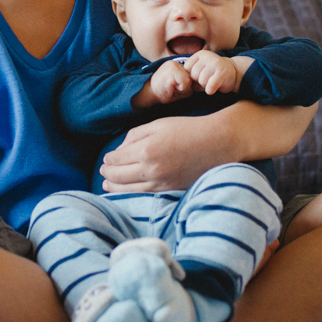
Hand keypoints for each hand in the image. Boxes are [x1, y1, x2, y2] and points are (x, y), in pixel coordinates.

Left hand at [101, 115, 229, 192]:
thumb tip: (119, 151)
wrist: (218, 144)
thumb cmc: (188, 129)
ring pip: (127, 190)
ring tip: (107, 184)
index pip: (116, 159)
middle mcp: (151, 169)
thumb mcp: (158, 124)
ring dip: (114, 187)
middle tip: (103, 171)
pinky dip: (130, 194)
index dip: (108, 159)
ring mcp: (161, 183)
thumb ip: (134, 136)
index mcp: (146, 149)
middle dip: (107, 173)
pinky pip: (143, 196)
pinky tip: (125, 192)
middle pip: (117, 176)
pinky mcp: (170, 191)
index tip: (107, 158)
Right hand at [150, 59, 193, 103]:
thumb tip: (204, 85)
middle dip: (186, 89)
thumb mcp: (180, 87)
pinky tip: (170, 88)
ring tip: (172, 88)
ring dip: (183, 90)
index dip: (189, 87)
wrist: (149, 93)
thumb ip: (191, 84)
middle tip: (173, 89)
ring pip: (190, 81)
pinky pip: (185, 83)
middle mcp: (178, 63)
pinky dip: (180, 89)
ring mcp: (175, 65)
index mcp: (180, 66)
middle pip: (194, 80)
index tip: (176, 88)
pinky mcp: (173, 70)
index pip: (195, 77)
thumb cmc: (164, 92)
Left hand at [182, 50, 250, 95]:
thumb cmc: (213, 73)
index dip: (192, 76)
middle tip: (208, 81)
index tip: (200, 77)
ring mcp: (215, 63)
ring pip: (201, 81)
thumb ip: (191, 72)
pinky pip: (210, 86)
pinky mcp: (222, 73)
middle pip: (194, 76)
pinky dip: (211, 90)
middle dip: (199, 82)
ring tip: (212, 82)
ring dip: (206, 86)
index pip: (187, 69)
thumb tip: (180, 80)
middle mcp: (208, 56)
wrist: (234, 73)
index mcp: (200, 54)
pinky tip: (215, 87)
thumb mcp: (201, 68)